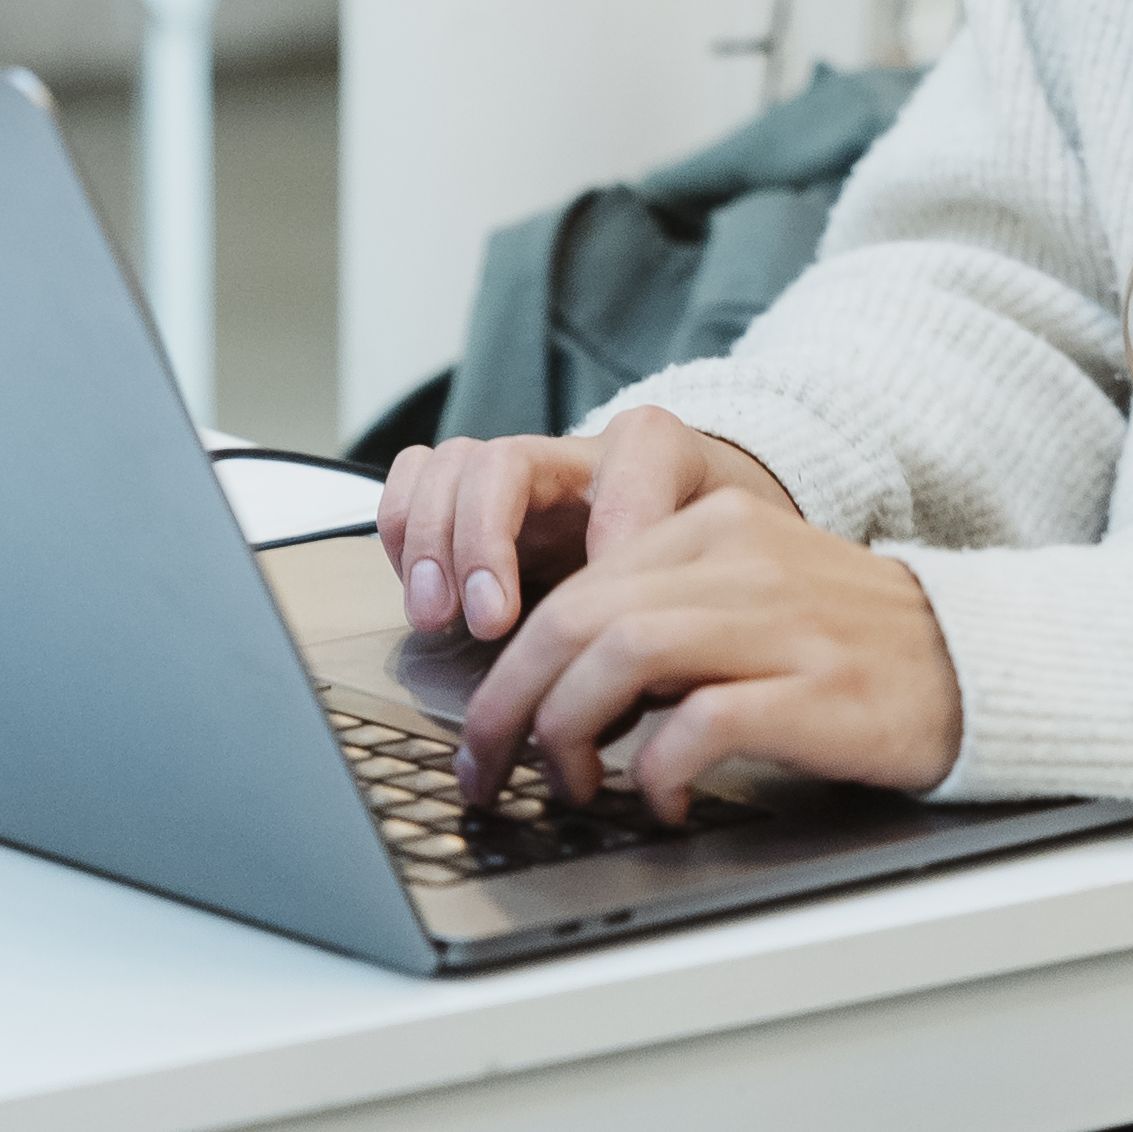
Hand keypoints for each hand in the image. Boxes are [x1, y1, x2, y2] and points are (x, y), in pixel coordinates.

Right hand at [376, 404, 795, 642]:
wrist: (702, 520)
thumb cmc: (710, 554)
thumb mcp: (728, 569)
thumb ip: (698, 600)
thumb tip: (640, 678)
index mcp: (658, 454)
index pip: (632, 467)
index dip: (612, 538)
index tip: (606, 621)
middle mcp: (580, 453)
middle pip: (507, 461)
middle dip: (484, 542)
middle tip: (490, 623)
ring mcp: (524, 470)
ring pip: (454, 465)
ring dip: (433, 543)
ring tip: (438, 616)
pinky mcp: (478, 496)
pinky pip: (418, 474)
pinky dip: (404, 525)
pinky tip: (421, 588)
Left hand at [452, 487, 965, 818]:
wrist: (975, 661)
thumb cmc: (849, 644)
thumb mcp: (750, 594)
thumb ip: (664, 612)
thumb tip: (554, 684)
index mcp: (718, 523)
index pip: (575, 587)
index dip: (508, 668)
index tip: (486, 734)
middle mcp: (742, 559)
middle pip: (579, 617)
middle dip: (510, 704)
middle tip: (489, 770)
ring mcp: (783, 622)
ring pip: (623, 655)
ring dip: (570, 731)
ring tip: (571, 786)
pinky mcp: (819, 690)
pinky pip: (701, 723)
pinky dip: (656, 770)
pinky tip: (658, 802)